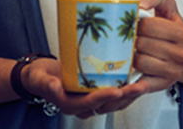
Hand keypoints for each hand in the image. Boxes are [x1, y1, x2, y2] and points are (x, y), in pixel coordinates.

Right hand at [20, 55, 150, 117]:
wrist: (41, 76)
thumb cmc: (40, 77)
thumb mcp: (38, 78)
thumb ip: (46, 83)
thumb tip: (54, 86)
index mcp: (70, 104)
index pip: (90, 103)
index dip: (104, 98)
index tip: (116, 91)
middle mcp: (83, 105)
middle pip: (108, 105)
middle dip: (125, 97)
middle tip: (139, 86)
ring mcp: (91, 100)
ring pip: (115, 103)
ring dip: (130, 95)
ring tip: (143, 84)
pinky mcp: (97, 93)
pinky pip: (115, 96)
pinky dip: (127, 89)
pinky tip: (136, 80)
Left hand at [132, 0, 182, 89]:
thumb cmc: (177, 31)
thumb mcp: (170, 7)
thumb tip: (142, 3)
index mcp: (181, 34)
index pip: (147, 26)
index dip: (137, 24)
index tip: (136, 25)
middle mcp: (180, 54)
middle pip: (141, 44)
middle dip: (132, 39)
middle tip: (132, 37)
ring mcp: (172, 71)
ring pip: (139, 62)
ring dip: (132, 55)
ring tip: (134, 50)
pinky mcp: (163, 84)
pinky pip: (142, 82)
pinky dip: (133, 78)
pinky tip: (131, 69)